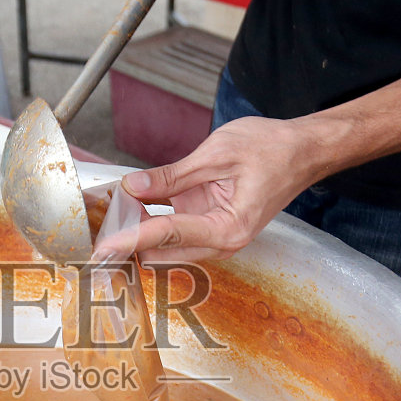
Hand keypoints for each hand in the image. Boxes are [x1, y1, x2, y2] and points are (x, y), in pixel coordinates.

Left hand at [116, 115, 324, 262]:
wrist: (303, 151)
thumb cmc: (272, 149)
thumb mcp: (216, 154)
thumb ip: (171, 175)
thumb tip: (133, 187)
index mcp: (228, 228)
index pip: (168, 234)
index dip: (131, 237)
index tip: (103, 245)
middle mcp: (222, 241)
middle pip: (163, 251)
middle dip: (130, 241)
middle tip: (97, 227)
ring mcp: (216, 236)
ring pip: (167, 246)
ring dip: (139, 232)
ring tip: (110, 214)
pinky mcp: (211, 225)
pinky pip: (175, 231)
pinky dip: (153, 222)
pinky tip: (131, 207)